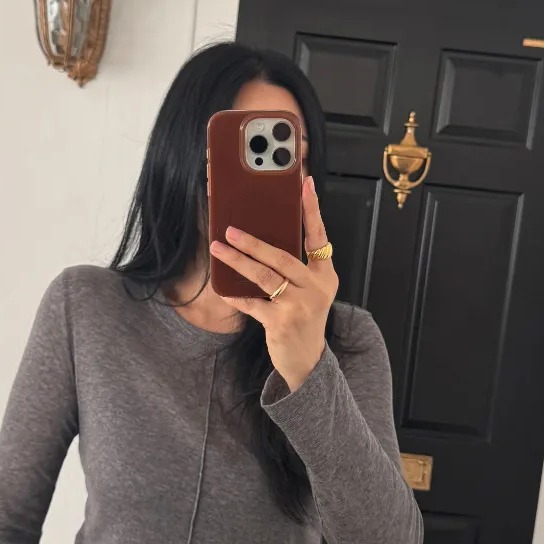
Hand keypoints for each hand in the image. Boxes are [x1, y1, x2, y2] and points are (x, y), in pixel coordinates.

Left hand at [210, 176, 338, 391]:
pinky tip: (222, 287)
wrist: (307, 360)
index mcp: (324, 275)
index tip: (305, 184)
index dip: (312, 210)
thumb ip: (294, 267)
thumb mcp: (308, 290)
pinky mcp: (281, 323)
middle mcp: (315, 288)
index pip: (318, 236)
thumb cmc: (303, 317)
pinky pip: (252, 304)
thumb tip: (261, 237)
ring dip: (238, 261)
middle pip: (282, 257)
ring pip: (264, 276)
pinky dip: (235, 295)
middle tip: (231, 228)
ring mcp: (299, 306)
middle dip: (253, 241)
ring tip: (219, 248)